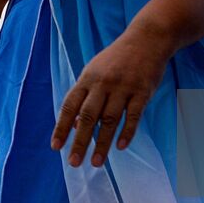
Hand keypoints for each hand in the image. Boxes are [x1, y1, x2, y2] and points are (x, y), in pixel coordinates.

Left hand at [50, 26, 172, 167]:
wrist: (147, 39)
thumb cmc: (117, 59)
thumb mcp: (95, 71)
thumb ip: (84, 96)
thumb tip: (73, 125)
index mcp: (87, 78)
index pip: (69, 106)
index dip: (61, 127)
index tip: (56, 147)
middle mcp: (103, 83)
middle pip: (88, 116)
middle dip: (80, 141)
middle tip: (74, 163)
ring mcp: (123, 87)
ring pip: (110, 120)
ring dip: (102, 143)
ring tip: (96, 162)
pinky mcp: (142, 91)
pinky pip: (134, 115)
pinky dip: (127, 132)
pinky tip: (120, 147)